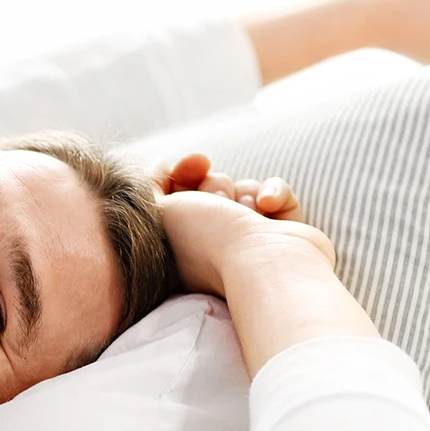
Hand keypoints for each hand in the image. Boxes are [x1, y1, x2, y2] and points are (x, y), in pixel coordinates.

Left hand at [151, 155, 332, 297]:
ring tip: (245, 214)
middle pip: (211, 187)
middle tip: (218, 205)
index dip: (183, 173)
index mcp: (182, 246)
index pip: (178, 194)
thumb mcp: (156, 210)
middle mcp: (215, 244)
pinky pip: (276, 192)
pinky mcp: (282, 233)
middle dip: (214, 187)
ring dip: (243, 193)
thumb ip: (147, 186)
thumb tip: (158, 165)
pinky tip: (268, 207)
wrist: (263, 265)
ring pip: (243, 187)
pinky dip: (274, 193)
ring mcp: (250, 240)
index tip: (192, 165)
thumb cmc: (206, 241)